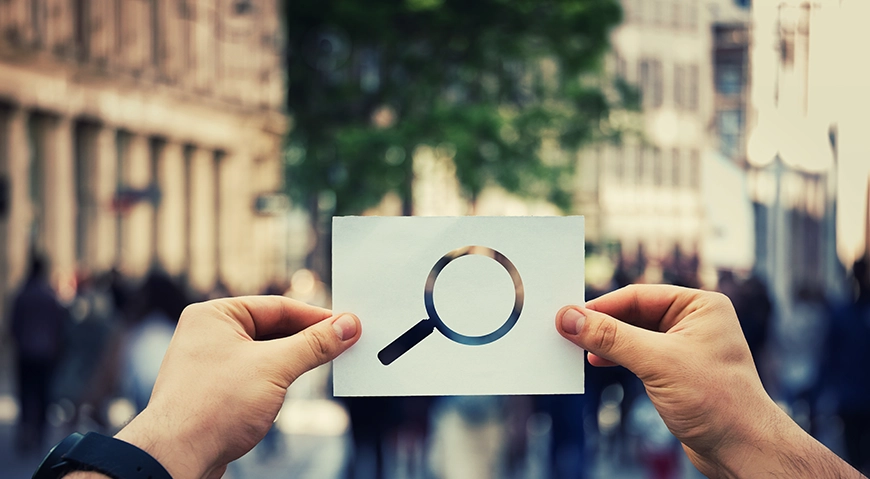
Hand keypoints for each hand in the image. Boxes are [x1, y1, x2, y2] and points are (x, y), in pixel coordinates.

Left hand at [113, 296, 359, 478]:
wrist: (176, 457)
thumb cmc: (212, 407)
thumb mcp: (274, 368)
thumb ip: (314, 344)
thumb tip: (347, 326)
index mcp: (214, 315)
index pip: (277, 307)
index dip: (316, 317)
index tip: (347, 325)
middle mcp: (209, 335)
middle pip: (273, 329)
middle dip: (308, 339)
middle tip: (344, 343)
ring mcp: (210, 364)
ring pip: (265, 354)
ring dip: (295, 360)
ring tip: (327, 363)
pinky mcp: (215, 391)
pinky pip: (255, 375)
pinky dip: (279, 379)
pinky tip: (295, 387)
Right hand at [556, 285, 862, 478]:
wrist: (743, 449)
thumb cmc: (716, 400)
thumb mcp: (657, 362)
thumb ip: (611, 337)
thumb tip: (569, 318)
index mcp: (700, 305)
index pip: (639, 296)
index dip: (602, 306)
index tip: (569, 315)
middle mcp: (695, 322)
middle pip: (634, 313)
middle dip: (602, 324)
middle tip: (567, 331)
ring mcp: (686, 347)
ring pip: (634, 335)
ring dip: (607, 342)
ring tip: (578, 348)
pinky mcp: (677, 371)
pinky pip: (639, 355)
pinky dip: (617, 357)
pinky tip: (598, 362)